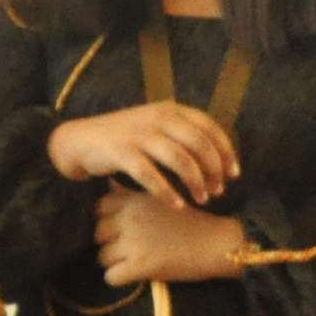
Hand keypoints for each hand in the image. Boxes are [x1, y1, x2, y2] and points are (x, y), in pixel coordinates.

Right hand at [48, 103, 239, 209]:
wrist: (81, 141)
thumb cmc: (124, 138)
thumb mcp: (155, 126)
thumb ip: (181, 135)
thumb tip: (216, 157)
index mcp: (169, 109)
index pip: (208, 127)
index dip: (226, 151)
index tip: (234, 174)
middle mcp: (158, 118)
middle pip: (199, 144)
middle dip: (214, 170)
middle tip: (219, 191)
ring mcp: (140, 134)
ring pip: (180, 160)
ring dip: (195, 183)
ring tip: (202, 200)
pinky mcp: (122, 152)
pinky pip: (152, 176)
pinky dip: (168, 192)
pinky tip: (177, 206)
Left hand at [95, 189, 248, 286]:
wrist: (218, 243)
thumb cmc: (191, 222)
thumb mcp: (161, 197)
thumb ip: (132, 194)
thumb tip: (106, 181)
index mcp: (134, 200)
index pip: (98, 209)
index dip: (108, 220)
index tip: (124, 228)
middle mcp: (129, 217)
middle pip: (97, 234)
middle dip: (110, 243)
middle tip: (133, 248)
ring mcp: (133, 241)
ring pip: (101, 257)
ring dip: (116, 263)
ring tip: (139, 261)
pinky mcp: (140, 265)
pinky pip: (110, 278)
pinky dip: (122, 279)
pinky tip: (139, 274)